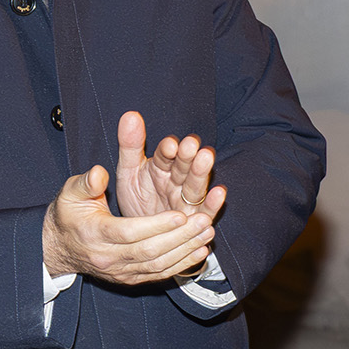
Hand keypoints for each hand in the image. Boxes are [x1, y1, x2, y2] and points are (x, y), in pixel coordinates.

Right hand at [42, 162, 216, 285]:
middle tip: (204, 220)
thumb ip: (86, 183)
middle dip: (179, 237)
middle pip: (148, 251)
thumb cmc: (68, 214)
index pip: (129, 232)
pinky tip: (199, 251)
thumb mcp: (70, 193)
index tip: (180, 213)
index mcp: (94, 234)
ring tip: (207, 232)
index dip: (156, 225)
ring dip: (185, 250)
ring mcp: (119, 272)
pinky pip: (158, 274)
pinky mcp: (129, 279)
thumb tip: (100, 173)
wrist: (59, 248)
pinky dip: (181, 264)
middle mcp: (107, 258)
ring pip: (157, 265)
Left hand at [113, 110, 225, 224]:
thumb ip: (130, 144)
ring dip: (202, 172)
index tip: (168, 144)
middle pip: (185, 166)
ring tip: (206, 158)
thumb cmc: (137, 199)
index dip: (168, 149)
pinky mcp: (195, 221)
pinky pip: (206, 211)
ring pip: (196, 185)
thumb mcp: (128, 171)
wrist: (138, 234)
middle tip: (191, 145)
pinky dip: (213, 203)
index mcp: (161, 166)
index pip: (166, 154)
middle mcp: (178, 180)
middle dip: (188, 156)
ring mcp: (187, 200)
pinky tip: (219, 192)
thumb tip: (130, 114)